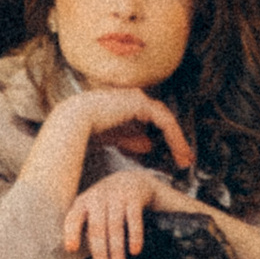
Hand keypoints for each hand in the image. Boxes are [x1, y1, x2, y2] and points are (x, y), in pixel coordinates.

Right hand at [45, 87, 192, 171]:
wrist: (73, 121)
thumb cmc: (86, 130)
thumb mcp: (115, 138)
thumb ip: (131, 139)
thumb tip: (148, 145)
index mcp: (127, 106)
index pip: (153, 121)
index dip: (166, 138)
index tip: (174, 156)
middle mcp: (135, 99)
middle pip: (163, 120)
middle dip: (176, 139)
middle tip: (186, 158)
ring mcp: (138, 99)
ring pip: (166, 121)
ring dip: (178, 140)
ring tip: (185, 159)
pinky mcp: (141, 104)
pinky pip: (164, 122)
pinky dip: (174, 137)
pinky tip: (178, 151)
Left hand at [64, 164, 203, 258]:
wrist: (131, 178)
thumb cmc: (105, 204)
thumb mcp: (91, 209)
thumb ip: (82, 228)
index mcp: (83, 202)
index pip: (74, 217)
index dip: (71, 232)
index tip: (71, 249)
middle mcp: (98, 197)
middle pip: (97, 228)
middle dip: (99, 253)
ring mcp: (117, 195)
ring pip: (115, 226)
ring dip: (117, 252)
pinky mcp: (134, 196)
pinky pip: (134, 218)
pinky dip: (135, 235)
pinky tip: (135, 251)